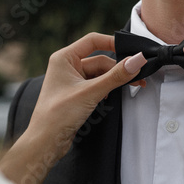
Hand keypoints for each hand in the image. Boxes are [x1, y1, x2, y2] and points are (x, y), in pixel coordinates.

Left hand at [0, 33, 144, 183]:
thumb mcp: (91, 92)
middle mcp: (67, 66)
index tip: (132, 51)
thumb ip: (115, 76)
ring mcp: (72, 80)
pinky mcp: (77, 93)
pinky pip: (97, 85)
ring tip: (131, 87)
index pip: (93, 41)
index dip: (113, 43)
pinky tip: (113, 96)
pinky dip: (108, 89)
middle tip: (138, 77)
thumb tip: (136, 60)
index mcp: (64, 58)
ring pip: (100, 74)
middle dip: (118, 69)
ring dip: (114, 80)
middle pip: (100, 60)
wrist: (46, 142)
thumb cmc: (56, 116)